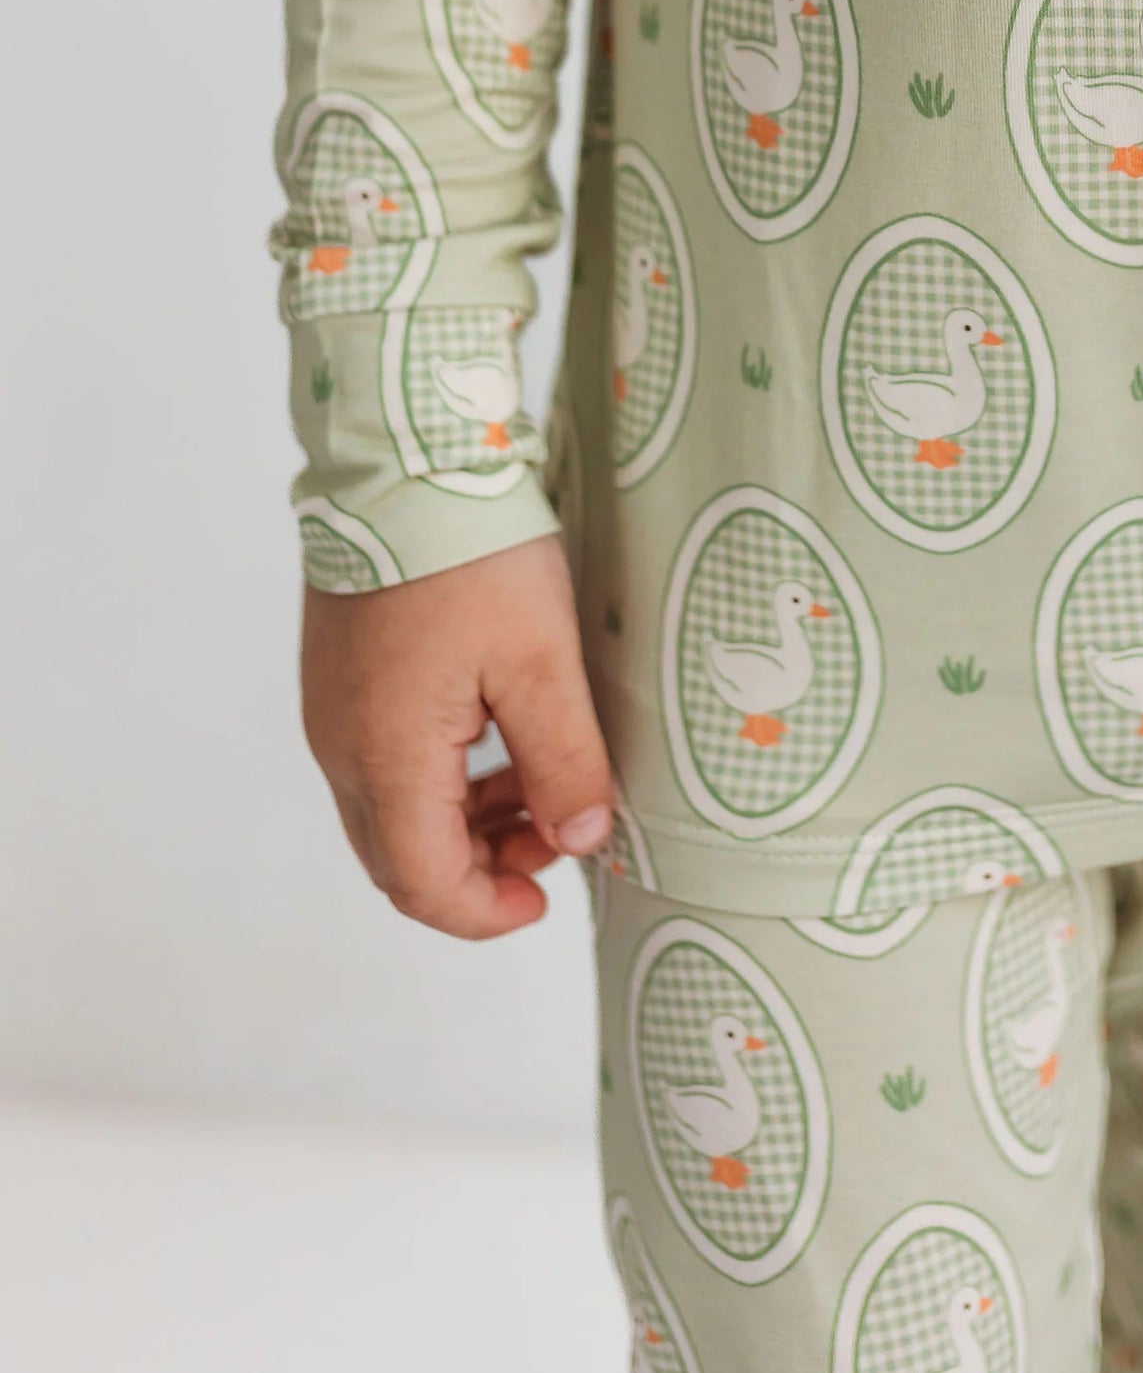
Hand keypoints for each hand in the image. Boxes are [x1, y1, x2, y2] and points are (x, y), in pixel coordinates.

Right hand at [301, 535, 613, 940]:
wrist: (404, 460)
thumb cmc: (473, 555)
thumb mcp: (541, 659)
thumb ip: (563, 759)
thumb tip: (580, 840)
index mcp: (387, 757)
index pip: (424, 884)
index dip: (487, 912)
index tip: (547, 899)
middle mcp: (342, 747)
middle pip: (400, 856)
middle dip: (481, 868)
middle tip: (556, 834)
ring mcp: (332, 710)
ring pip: (391, 810)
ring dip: (462, 822)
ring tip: (540, 786)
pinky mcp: (338, 677)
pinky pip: (381, 760)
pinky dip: (439, 777)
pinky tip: (496, 740)